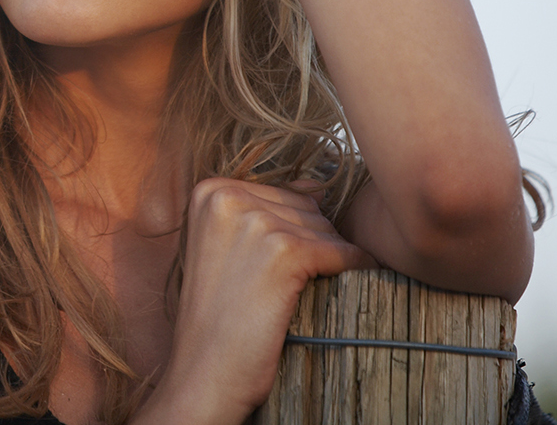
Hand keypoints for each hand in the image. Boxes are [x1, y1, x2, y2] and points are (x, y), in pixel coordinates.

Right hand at [147, 177, 374, 424]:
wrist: (203, 371)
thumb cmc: (216, 315)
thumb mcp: (222, 246)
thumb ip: (260, 209)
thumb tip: (316, 185)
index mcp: (209, 190)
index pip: (283, 193)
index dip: (291, 232)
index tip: (274, 268)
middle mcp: (228, 197)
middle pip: (305, 208)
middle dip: (310, 244)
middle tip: (287, 285)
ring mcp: (255, 222)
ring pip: (325, 229)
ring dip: (326, 261)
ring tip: (297, 293)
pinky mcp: (283, 251)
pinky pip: (341, 251)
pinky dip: (352, 269)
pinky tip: (344, 284)